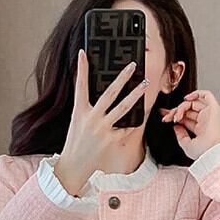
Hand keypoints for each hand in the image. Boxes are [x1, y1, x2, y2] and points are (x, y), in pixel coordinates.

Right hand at [54, 49, 149, 195]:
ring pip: (123, 108)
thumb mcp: (76, 120)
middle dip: (123, 77)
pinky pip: (127, 127)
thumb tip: (89, 88)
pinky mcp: (112, 140)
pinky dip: (135, 120)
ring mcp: (103, 130)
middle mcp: (92, 119)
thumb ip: (84, 104)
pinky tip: (143, 111)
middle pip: (110, 93)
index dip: (81, 69)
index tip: (84, 53)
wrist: (74, 166)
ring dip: (136, 94)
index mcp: (79, 112)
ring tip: (145, 84)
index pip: (80, 86)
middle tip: (133, 65)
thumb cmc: (76, 141)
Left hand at [159, 89, 219, 160]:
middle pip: (188, 109)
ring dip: (181, 107)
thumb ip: (181, 136)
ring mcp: (209, 114)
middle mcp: (205, 121)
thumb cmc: (204, 152)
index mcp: (200, 130)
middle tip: (167, 117)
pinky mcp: (214, 108)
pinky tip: (186, 99)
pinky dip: (196, 94)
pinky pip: (206, 95)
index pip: (186, 118)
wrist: (212, 151)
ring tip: (177, 116)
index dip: (174, 115)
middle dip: (175, 111)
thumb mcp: (187, 146)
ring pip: (193, 103)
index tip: (165, 117)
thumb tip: (176, 127)